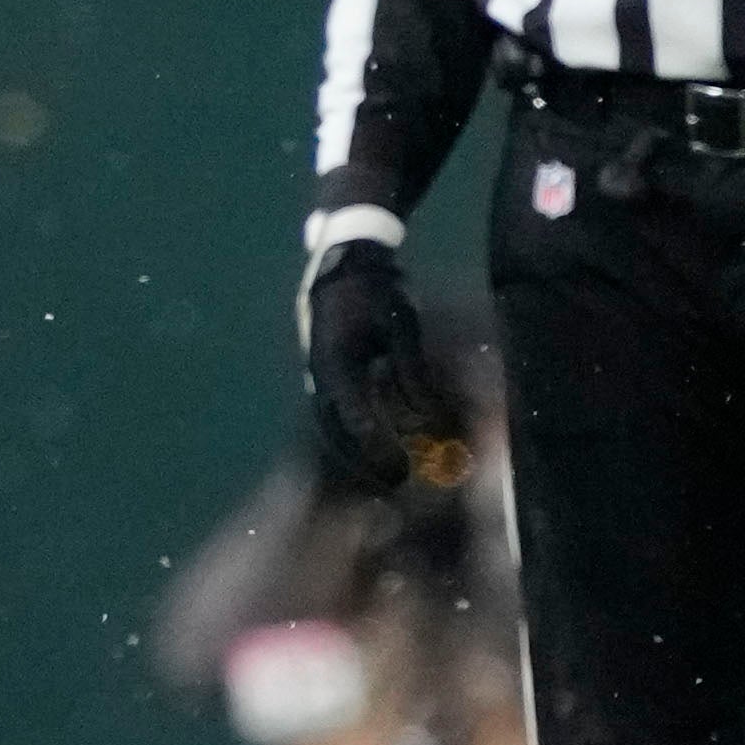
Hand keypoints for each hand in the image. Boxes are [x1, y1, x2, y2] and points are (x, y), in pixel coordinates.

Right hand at [299, 241, 460, 491]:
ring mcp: (317, 374)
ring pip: (331, 425)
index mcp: (336, 366)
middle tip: (395, 485)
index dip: (379, 451)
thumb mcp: (402, 329)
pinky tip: (374, 443)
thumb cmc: (376, 290)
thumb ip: (412, 375)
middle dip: (362, 462)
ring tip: (384, 472)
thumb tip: (427, 417)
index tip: (402, 474)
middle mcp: (320, 376)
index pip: (356, 421)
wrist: (345, 259)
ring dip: (355, 451)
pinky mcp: (324, 371)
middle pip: (336, 433)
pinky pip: (335, 410)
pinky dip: (353, 431)